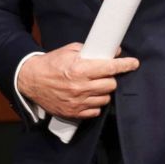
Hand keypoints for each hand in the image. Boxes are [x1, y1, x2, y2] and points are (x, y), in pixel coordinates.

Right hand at [16, 42, 139, 118]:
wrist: (30, 80)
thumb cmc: (51, 64)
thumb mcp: (70, 51)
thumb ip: (91, 50)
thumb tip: (112, 51)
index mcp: (80, 69)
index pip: (110, 68)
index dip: (125, 65)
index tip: (134, 63)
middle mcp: (80, 87)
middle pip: (111, 85)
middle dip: (111, 78)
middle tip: (105, 75)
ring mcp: (77, 102)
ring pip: (105, 99)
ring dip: (103, 92)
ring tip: (95, 86)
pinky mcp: (72, 113)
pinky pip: (95, 112)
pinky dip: (95, 105)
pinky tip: (89, 97)